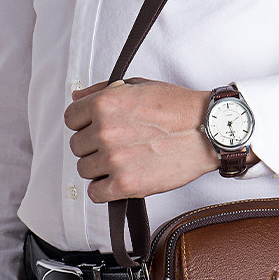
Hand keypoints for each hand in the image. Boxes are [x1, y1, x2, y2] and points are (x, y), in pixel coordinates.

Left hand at [64, 78, 217, 201]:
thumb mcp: (138, 86)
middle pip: (77, 146)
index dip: (84, 123)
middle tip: (117, 144)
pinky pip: (95, 193)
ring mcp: (114, 159)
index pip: (70, 119)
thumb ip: (101, 92)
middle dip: (94, 145)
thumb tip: (77, 99)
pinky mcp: (125, 184)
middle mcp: (105, 131)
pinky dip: (104, 189)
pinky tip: (120, 179)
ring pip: (84, 169)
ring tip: (123, 161)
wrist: (208, 131)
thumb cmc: (179, 109)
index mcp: (105, 104)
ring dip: (100, 167)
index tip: (96, 127)